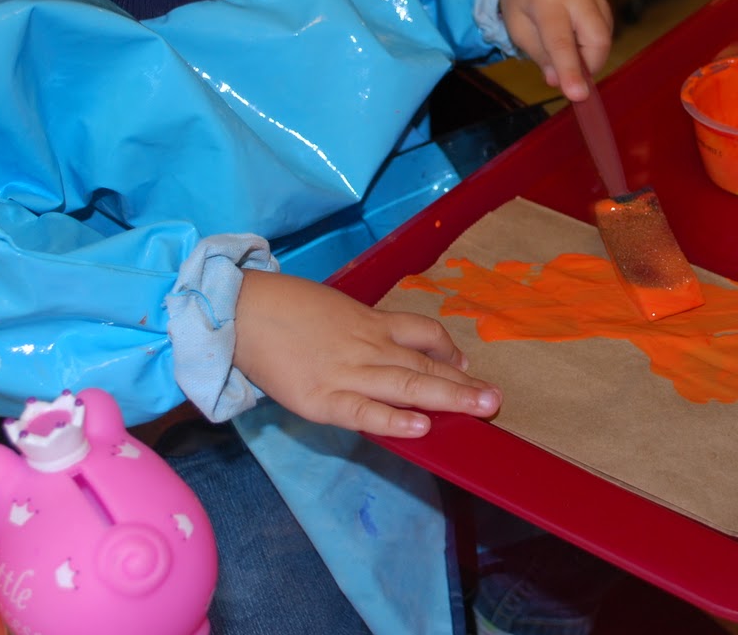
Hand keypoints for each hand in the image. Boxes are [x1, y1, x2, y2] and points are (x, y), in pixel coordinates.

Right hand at [233, 269, 500, 436]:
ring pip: (407, 385)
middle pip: (424, 364)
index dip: (448, 351)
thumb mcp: (333, 309)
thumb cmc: (283, 309)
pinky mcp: (322, 399)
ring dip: (448, 398)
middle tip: (496, 398)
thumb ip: (362, 329)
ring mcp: (347, 372)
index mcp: (369, 323)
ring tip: (482, 408)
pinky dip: (395, 420)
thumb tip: (388, 344)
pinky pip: (366, 412)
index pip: (422, 333)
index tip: (466, 366)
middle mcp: (367, 346)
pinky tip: (421, 427)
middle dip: (462, 384)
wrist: (240, 311)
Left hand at [499, 0, 613, 100]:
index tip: (578, 95)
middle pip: (596, 40)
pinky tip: (575, 40)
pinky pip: (607, 35)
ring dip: (589, 58)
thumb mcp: (519, 33)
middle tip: (568, 74)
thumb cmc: (522, 7)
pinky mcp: (604, 3)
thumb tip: (558, 81)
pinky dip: (593, 49)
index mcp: (546, 1)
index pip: (561, 42)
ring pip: (605, 40)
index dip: (570, 71)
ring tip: (566, 50)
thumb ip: (541, 57)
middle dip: (587, 67)